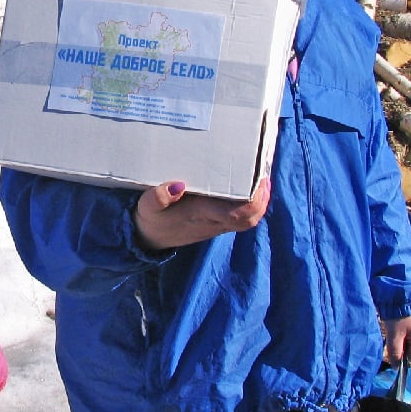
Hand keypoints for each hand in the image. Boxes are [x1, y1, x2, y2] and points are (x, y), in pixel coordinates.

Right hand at [133, 177, 270, 251]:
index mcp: (201, 215)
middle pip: (249, 218)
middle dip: (262, 198)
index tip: (257, 177)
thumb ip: (158, 196)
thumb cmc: (151, 218)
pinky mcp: (217, 223)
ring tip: (261, 177)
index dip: (253, 200)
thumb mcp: (147, 206)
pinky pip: (242, 217)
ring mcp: (217, 225)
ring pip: (249, 220)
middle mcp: (214, 222)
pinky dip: (252, 203)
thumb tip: (177, 185)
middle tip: (263, 172)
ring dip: (259, 201)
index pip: (236, 214)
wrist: (149, 238)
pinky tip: (251, 187)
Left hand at [383, 313, 410, 364]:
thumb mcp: (395, 335)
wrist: (399, 294)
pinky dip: (400, 332)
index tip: (393, 354)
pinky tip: (392, 327)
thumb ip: (395, 351)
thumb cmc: (398, 317)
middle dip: (401, 348)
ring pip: (408, 339)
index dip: (404, 358)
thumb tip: (395, 366)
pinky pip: (407, 331)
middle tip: (390, 342)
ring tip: (391, 333)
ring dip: (399, 339)